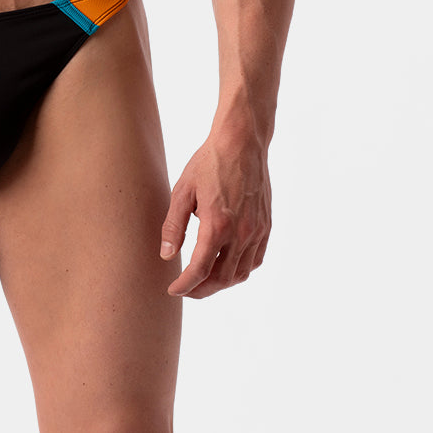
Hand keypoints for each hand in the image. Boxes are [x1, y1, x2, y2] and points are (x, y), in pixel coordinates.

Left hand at [159, 131, 270, 298]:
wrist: (242, 142)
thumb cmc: (209, 163)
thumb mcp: (183, 191)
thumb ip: (173, 226)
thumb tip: (166, 256)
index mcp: (217, 224)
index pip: (200, 269)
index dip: (185, 285)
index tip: (173, 290)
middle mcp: (241, 232)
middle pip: (222, 278)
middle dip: (202, 289)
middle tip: (186, 289)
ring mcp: (257, 230)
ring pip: (241, 273)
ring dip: (222, 283)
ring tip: (204, 280)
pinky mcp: (266, 226)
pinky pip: (255, 260)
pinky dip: (240, 270)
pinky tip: (227, 266)